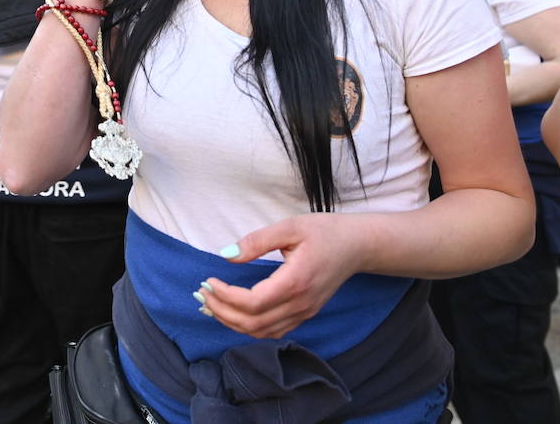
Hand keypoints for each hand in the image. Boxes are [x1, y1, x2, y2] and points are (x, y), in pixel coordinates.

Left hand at [199, 215, 364, 340]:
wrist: (358, 246)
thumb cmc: (325, 232)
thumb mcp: (290, 226)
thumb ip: (257, 241)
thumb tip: (226, 255)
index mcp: (295, 282)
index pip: (253, 303)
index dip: (225, 297)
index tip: (209, 282)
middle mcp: (300, 304)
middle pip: (253, 324)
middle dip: (221, 312)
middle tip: (201, 294)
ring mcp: (304, 313)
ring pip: (261, 332)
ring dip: (232, 323)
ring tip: (211, 305)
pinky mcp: (305, 314)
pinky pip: (272, 331)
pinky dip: (249, 327)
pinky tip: (234, 313)